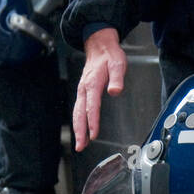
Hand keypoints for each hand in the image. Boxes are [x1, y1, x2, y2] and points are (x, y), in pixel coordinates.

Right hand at [73, 27, 126, 150]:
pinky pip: (78, 110)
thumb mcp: (117, 64)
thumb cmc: (109, 56)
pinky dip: (78, 122)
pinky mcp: (82, 92)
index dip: (92, 122)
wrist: (99, 46)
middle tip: (80, 146)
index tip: (93, 135)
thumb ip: (117, 78)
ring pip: (76, 113)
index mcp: (92, 83)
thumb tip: (115, 91)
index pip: (91, 107)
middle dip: (80, 131)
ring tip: (80, 144)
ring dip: (77, 129)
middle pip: (79, 114)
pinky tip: (81, 131)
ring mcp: (81, 91)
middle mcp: (84, 89)